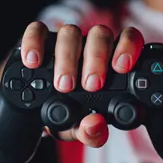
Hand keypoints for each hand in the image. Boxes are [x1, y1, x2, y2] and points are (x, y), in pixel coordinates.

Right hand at [19, 21, 143, 146]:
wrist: (40, 114)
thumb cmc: (69, 116)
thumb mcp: (82, 127)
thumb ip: (92, 131)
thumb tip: (95, 126)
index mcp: (110, 62)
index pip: (128, 38)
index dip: (128, 46)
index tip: (122, 67)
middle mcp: (90, 47)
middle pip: (99, 35)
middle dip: (96, 59)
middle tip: (92, 85)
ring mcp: (65, 42)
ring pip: (71, 32)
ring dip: (68, 57)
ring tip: (64, 84)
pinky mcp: (39, 40)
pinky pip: (37, 31)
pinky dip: (35, 42)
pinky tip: (34, 62)